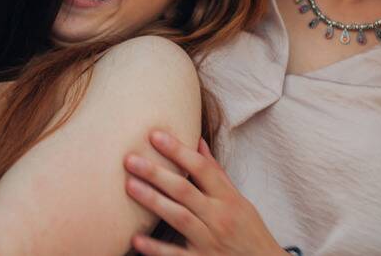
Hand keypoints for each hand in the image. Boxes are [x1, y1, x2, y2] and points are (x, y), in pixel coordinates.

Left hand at [125, 131, 285, 255]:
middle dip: (156, 173)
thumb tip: (198, 142)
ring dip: (153, 201)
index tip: (155, 135)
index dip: (178, 151)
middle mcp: (219, 218)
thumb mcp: (239, 201)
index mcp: (228, 199)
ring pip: (179, 218)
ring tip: (129, 186)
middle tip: (130, 159)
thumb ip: (216, 174)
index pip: (202, 169)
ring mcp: (209, 242)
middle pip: (184, 191)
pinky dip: (156, 249)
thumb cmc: (250, 232)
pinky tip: (136, 239)